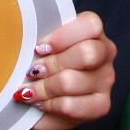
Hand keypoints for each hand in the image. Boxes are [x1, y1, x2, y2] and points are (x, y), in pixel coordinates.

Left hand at [17, 11, 117, 129]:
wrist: (40, 100)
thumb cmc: (42, 66)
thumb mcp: (40, 46)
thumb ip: (39, 36)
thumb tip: (23, 36)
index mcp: (93, 31)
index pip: (90, 24)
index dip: (62, 37)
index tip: (39, 48)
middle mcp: (105, 52)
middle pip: (86, 53)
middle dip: (52, 64)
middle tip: (33, 71)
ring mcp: (106, 79)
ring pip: (73, 81)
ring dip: (44, 87)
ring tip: (29, 90)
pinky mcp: (101, 105)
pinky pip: (71, 105)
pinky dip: (50, 105)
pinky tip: (41, 103)